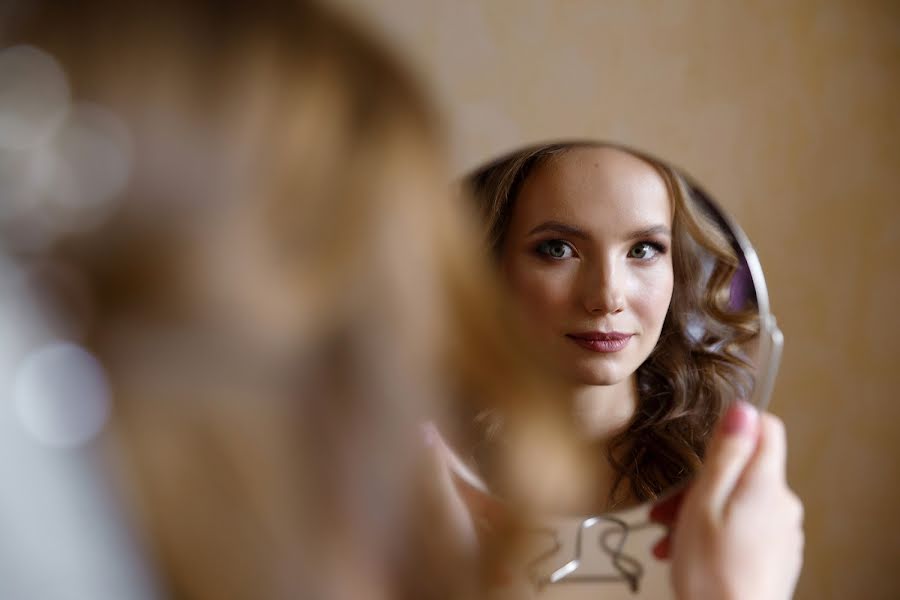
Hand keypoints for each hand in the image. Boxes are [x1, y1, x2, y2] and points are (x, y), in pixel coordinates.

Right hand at [650, 402, 803, 599]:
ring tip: (668, 538)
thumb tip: (743, 409)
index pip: (766, 428)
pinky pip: (743, 530)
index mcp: (766, 485)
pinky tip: (685, 552)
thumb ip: (726, 454)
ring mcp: (781, 534)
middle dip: (700, 483)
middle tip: (666, 509)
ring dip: (699, 513)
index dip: (734, 429)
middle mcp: (782, 506)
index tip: (704, 447)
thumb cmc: (712, 572)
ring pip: (737, 502)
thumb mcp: (704, 501)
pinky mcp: (774, 557)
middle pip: (743, 470)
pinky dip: (713, 534)